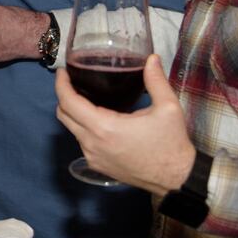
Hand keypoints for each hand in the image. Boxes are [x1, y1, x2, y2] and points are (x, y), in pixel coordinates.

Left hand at [54, 54, 195, 195]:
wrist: (176, 179)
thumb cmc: (171, 143)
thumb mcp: (168, 108)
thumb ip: (156, 80)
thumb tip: (152, 58)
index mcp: (104, 127)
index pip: (69, 102)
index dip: (61, 84)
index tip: (63, 72)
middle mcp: (92, 143)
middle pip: (63, 115)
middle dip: (64, 96)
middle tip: (74, 81)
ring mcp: (92, 157)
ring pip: (72, 129)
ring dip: (74, 113)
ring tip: (87, 97)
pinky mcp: (97, 166)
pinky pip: (82, 142)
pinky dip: (83, 128)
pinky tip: (97, 119)